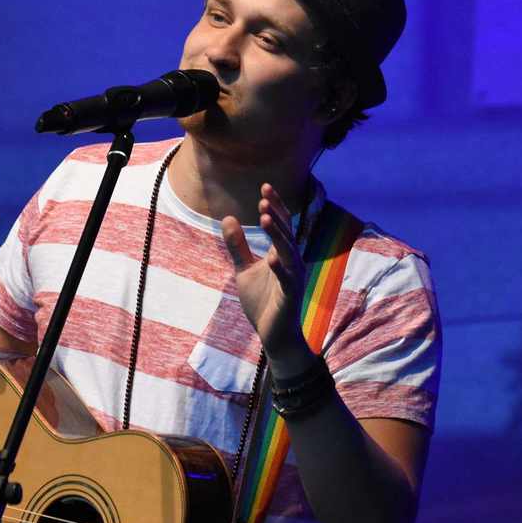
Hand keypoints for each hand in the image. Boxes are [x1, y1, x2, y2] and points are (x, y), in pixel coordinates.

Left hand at [221, 184, 313, 375]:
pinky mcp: (290, 296)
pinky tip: (272, 258)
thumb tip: (228, 217)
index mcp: (282, 254)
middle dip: (277, 214)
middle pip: (287, 233)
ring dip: (279, 236)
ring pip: (289, 252)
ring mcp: (293, 279)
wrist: (274, 336)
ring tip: (266, 218)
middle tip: (265, 196)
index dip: (275, 205)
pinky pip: (287, 280)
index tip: (265, 186)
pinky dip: (281, 269)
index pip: (282, 224)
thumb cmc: (263, 302)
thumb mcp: (244, 270)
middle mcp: (292, 262)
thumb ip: (237, 246)